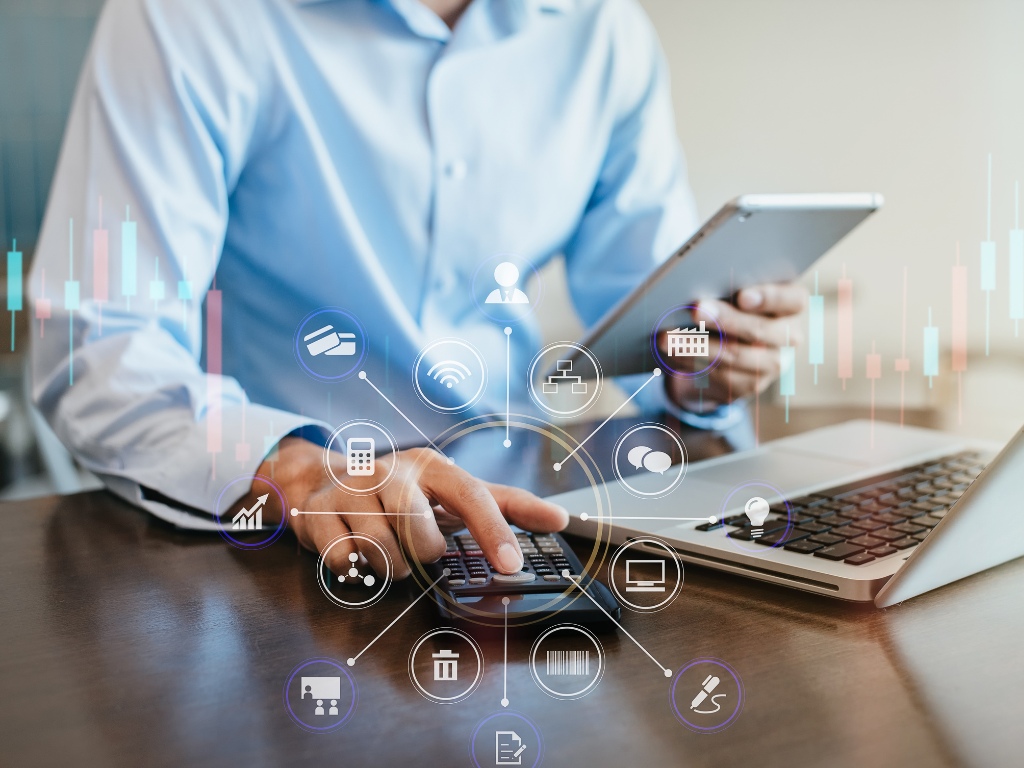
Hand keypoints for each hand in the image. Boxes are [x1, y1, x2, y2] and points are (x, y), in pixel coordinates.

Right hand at [248, 438, 568, 578]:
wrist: (320, 480)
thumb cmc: (401, 492)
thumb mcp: (450, 491)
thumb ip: (505, 504)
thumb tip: (561, 519)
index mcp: (430, 467)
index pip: (471, 495)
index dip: (494, 531)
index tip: (512, 565)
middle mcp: (390, 472)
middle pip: (420, 531)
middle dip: (423, 552)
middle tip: (420, 550)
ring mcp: (350, 491)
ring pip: (382, 551)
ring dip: (391, 566)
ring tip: (388, 551)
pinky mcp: (316, 515)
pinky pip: (344, 561)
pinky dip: (355, 568)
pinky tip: (355, 551)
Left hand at [662, 282, 807, 410]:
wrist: (737, 340)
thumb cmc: (736, 301)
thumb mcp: (740, 288)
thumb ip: (731, 284)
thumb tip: (702, 289)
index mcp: (793, 305)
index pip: (791, 299)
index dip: (769, 298)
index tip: (742, 296)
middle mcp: (789, 336)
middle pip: (759, 331)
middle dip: (724, 320)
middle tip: (695, 310)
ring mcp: (772, 365)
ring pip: (735, 357)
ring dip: (696, 347)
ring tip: (668, 337)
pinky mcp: (750, 385)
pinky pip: (719, 376)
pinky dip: (690, 362)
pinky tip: (669, 352)